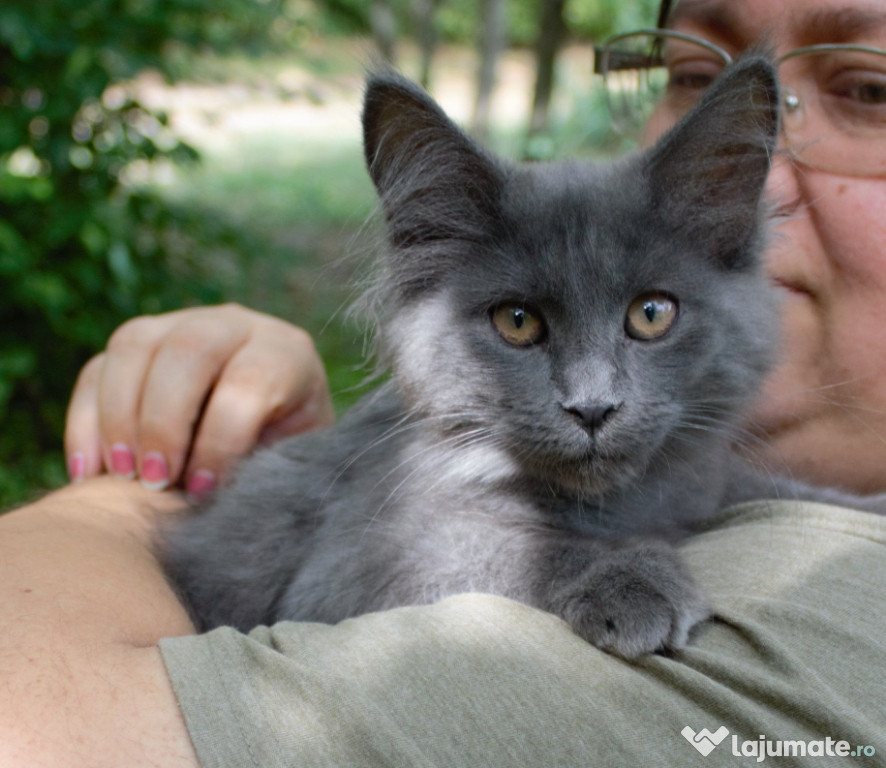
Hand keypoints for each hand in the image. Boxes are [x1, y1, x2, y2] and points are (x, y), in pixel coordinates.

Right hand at [65, 304, 334, 495]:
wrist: (269, 435)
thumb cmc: (285, 455)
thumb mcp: (290, 462)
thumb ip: (263, 472)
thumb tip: (207, 497)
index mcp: (285, 353)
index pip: (249, 382)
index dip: (220, 441)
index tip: (203, 491)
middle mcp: (234, 325)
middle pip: (189, 348)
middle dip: (164, 420)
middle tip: (156, 482)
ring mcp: (179, 324)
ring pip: (133, 345)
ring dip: (119, 416)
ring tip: (121, 477)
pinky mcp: (135, 346)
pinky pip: (96, 369)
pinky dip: (85, 421)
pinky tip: (88, 472)